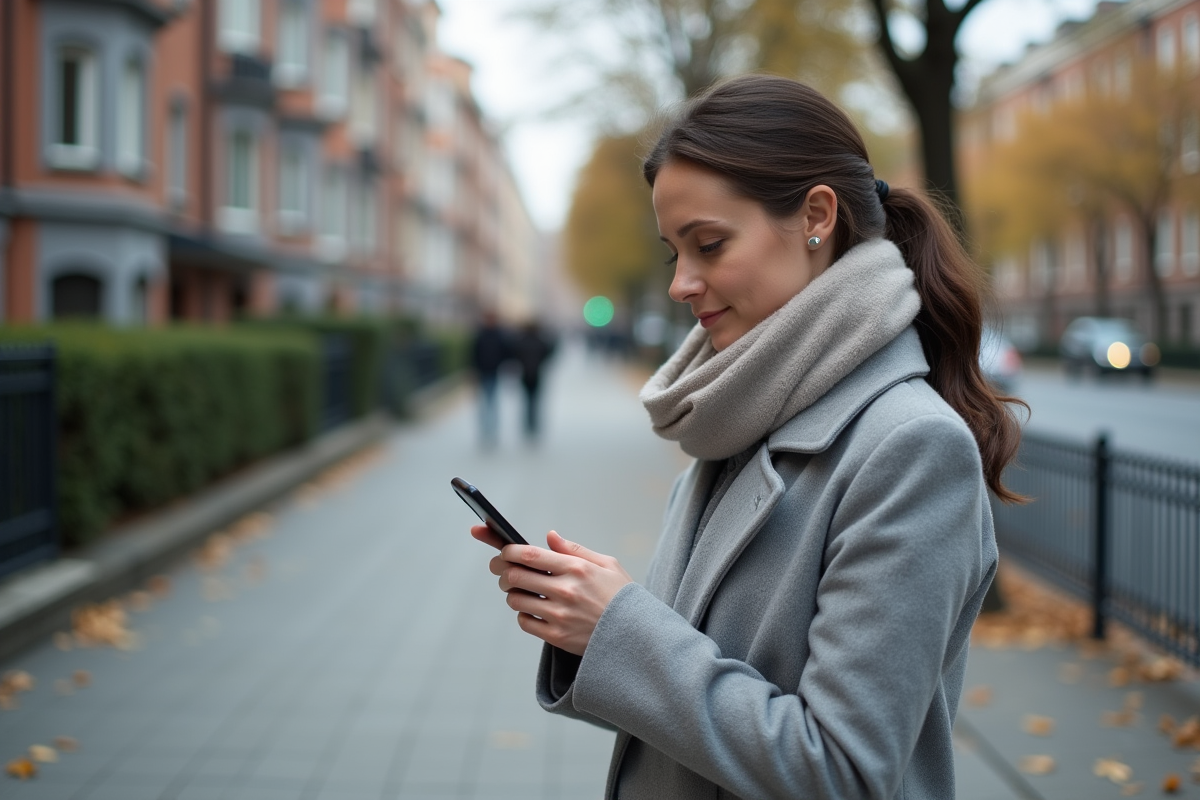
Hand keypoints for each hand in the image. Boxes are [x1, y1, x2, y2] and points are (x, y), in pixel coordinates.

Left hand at [472, 527, 632, 655]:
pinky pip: (524, 622)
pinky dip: (523, 615)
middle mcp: (566, 591)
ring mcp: (560, 615)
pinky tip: (534, 610)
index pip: (529, 554)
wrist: (637, 635)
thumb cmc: (621, 597)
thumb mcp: (607, 565)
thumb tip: (549, 536)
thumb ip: (574, 550)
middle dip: (501, 571)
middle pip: (514, 576)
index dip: (508, 551)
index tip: (504, 551)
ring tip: (521, 591)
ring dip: (512, 593)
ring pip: (515, 600)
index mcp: (577, 568)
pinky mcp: (557, 636)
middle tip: (502, 570)